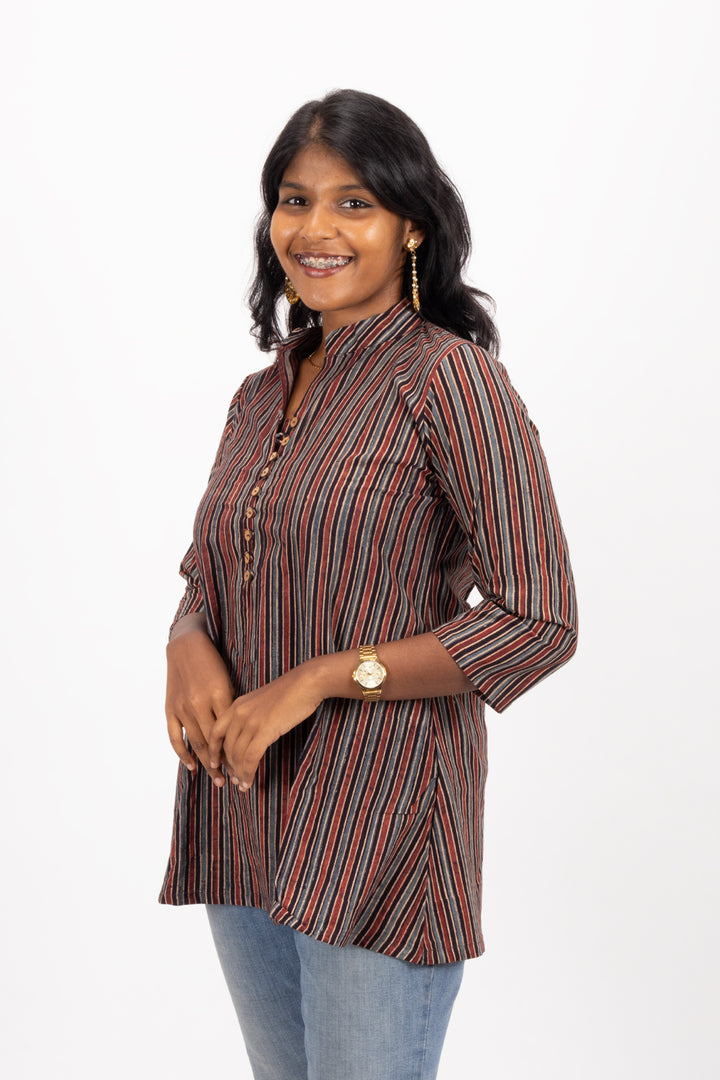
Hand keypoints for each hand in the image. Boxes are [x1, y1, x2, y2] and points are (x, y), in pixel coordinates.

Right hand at [165, 617, 236, 786]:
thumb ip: (232, 705)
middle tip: (232, 780)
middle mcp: (199, 703)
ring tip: (217, 778)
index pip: (230, 732)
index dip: (237, 751)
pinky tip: (191, 766)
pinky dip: (183, 754)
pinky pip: (175, 737)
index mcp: (219, 694)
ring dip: (207, 763)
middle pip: (214, 742)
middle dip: (223, 764)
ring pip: (196, 743)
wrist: (186, 645)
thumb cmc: (213, 662)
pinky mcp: (170, 708)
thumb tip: (240, 733)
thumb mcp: (228, 680)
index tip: (245, 765)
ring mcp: (183, 707)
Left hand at [208, 663, 325, 790]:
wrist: (306, 683)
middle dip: (228, 766)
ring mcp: (251, 721)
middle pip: (226, 747)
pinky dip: (248, 773)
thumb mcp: (262, 701)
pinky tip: (250, 782)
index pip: (215, 731)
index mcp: (237, 705)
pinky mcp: (264, 730)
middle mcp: (239, 713)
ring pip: (237, 755)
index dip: (213, 750)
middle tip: (234, 779)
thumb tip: (249, 735)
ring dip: (239, 773)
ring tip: (243, 785)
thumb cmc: (290, 692)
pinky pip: (250, 758)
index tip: (214, 763)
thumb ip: (251, 715)